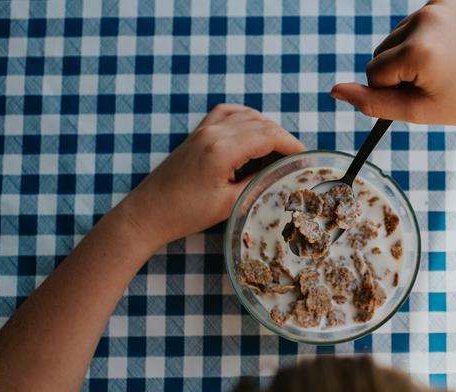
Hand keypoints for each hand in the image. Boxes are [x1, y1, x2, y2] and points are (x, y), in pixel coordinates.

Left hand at [117, 104, 304, 249]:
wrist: (148, 213)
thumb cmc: (186, 213)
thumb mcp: (229, 204)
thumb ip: (257, 184)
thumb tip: (280, 174)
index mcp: (222, 148)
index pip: (268, 135)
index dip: (292, 145)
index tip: (307, 158)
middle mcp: (213, 131)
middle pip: (261, 123)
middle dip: (283, 138)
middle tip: (296, 159)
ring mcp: (203, 129)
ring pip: (246, 115)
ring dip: (267, 128)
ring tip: (279, 150)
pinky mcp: (196, 133)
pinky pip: (227, 113)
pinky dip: (246, 118)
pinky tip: (253, 130)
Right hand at [331, 0, 455, 131]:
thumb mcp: (416, 111)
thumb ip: (372, 102)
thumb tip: (335, 90)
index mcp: (418, 49)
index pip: (374, 71)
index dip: (393, 91)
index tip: (425, 94)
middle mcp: (426, 18)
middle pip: (382, 51)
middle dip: (400, 71)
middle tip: (437, 82)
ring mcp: (439, 4)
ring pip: (396, 37)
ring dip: (410, 55)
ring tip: (444, 67)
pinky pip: (415, 23)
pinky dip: (424, 38)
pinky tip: (448, 49)